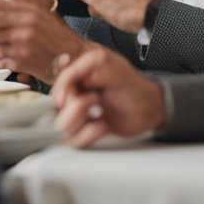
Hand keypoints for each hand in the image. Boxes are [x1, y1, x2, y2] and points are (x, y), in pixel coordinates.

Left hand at [0, 0, 87, 82]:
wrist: (76, 56)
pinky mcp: (24, 58)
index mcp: (23, 8)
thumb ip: (7, 14)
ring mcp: (23, 41)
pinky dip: (5, 59)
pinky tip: (18, 57)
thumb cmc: (51, 37)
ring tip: (8, 46)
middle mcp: (23, 22)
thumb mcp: (32, 17)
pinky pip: (2, 59)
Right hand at [51, 47, 166, 146]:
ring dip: (84, 121)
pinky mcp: (85, 132)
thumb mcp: (101, 62)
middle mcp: (71, 97)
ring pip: (63, 128)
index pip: (54, 92)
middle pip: (56, 112)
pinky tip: (102, 124)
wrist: (149, 107)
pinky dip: (90, 134)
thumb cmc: (130, 83)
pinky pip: (74, 141)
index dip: (65, 95)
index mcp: (72, 78)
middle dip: (78, 108)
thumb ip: (73, 70)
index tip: (81, 93)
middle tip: (95, 99)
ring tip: (98, 111)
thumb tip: (58, 89)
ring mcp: (77, 116)